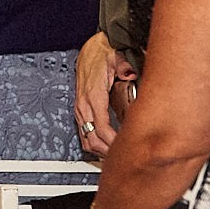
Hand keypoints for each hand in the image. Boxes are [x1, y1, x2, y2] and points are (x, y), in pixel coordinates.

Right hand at [73, 33, 132, 157]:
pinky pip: (84, 133)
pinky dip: (94, 143)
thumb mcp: (115, 58)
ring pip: (86, 139)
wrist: (90, 50)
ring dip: (100, 150)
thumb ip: (123, 66)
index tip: (126, 148)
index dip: (113, 142)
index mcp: (92, 96)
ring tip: (116, 156)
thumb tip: (129, 73)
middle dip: (107, 151)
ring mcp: (80, 109)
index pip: (101, 128)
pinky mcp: (81, 110)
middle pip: (92, 139)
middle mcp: (83, 105)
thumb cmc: (102, 55)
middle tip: (125, 158)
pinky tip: (106, 146)